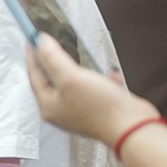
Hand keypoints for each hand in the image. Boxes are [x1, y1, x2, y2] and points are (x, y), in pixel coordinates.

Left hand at [26, 34, 158, 146]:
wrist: (134, 128)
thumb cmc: (101, 109)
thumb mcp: (71, 78)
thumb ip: (53, 59)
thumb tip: (41, 43)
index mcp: (49, 105)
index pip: (34, 75)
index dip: (33, 55)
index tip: (32, 39)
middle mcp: (62, 110)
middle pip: (51, 80)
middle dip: (50, 61)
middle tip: (48, 44)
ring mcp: (81, 110)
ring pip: (73, 83)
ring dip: (75, 68)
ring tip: (74, 53)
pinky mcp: (99, 109)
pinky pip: (96, 88)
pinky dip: (100, 78)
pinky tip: (108, 72)